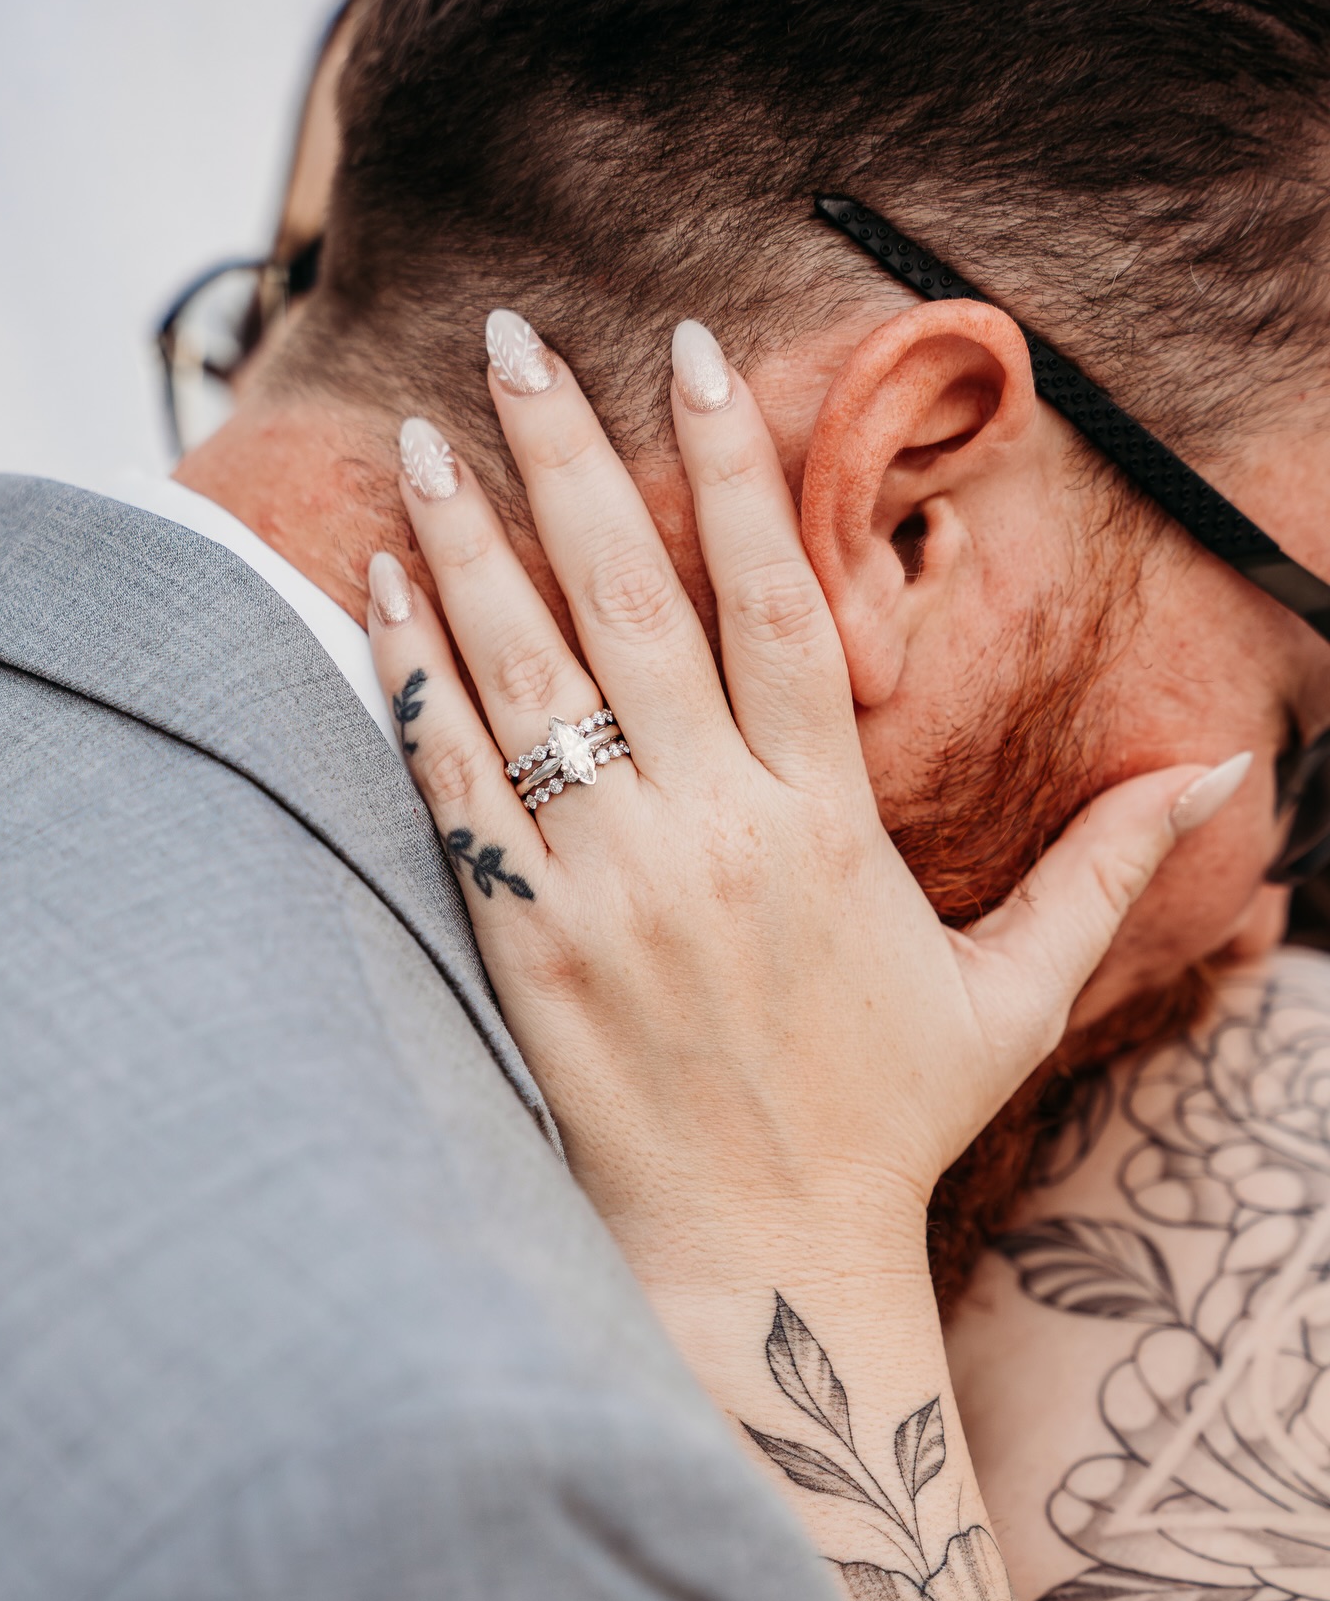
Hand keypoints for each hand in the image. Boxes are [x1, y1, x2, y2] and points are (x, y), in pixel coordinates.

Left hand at [367, 311, 1243, 1266]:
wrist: (761, 1262)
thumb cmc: (885, 1122)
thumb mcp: (1012, 995)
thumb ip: (1104, 871)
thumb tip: (1223, 774)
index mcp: (824, 819)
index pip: (774, 598)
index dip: (739, 464)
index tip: (694, 352)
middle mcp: (710, 829)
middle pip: (630, 600)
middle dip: (569, 454)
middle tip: (512, 338)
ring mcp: (607, 884)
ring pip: (525, 676)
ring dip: (465, 542)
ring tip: (414, 434)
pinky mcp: (525, 944)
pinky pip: (456, 785)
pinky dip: (413, 683)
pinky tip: (376, 593)